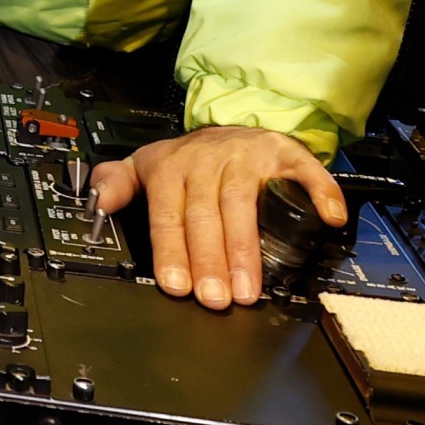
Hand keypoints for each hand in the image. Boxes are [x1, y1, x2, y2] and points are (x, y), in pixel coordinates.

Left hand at [89, 125, 346, 311]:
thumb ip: (117, 184)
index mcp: (172, 168)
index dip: (172, 251)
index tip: (177, 285)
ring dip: (248, 249)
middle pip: (207, 216)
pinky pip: (303, 171)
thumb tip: (97, 201)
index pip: (169, 215)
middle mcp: (208, 161)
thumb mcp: (146, 165)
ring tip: (249, 289)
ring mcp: (248, 157)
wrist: (233, 125)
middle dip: (210, 260)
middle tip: (217, 299)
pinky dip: (318, 192)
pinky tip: (327, 217)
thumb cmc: (189, 160)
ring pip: (245, 205)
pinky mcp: (283, 154)